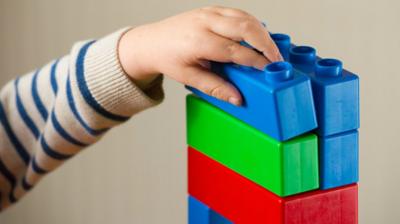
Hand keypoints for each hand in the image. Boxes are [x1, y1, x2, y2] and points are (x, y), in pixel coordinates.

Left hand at [118, 6, 282, 105]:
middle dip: (266, 44)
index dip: (256, 61)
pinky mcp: (212, 9)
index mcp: (199, 41)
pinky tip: (259, 37)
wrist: (152, 42)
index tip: (269, 71)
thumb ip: (216, 88)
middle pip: (246, 27)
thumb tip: (238, 98)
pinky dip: (252, 24)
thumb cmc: (168, 59)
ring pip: (245, 17)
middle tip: (277, 60)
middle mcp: (205, 22)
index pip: (236, 50)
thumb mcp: (189, 78)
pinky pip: (238, 13)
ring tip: (272, 51)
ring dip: (262, 33)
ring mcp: (209, 12)